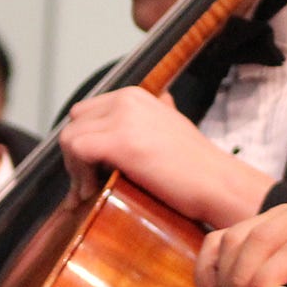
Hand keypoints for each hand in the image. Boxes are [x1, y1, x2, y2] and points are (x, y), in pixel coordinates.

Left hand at [59, 86, 273, 227]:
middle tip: (88, 182)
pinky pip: (76, 151)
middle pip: (75, 122)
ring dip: (74, 168)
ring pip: (70, 137)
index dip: (85, 141)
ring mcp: (123, 118)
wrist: (217, 183)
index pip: (87, 112)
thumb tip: (157, 104)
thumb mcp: (172, 126)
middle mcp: (127, 100)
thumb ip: (154, 115)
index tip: (93, 169)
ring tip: (90, 190)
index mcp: (136, 96)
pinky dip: (78, 175)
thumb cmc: (196, 166)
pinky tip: (93, 191)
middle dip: (76, 154)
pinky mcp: (119, 141)